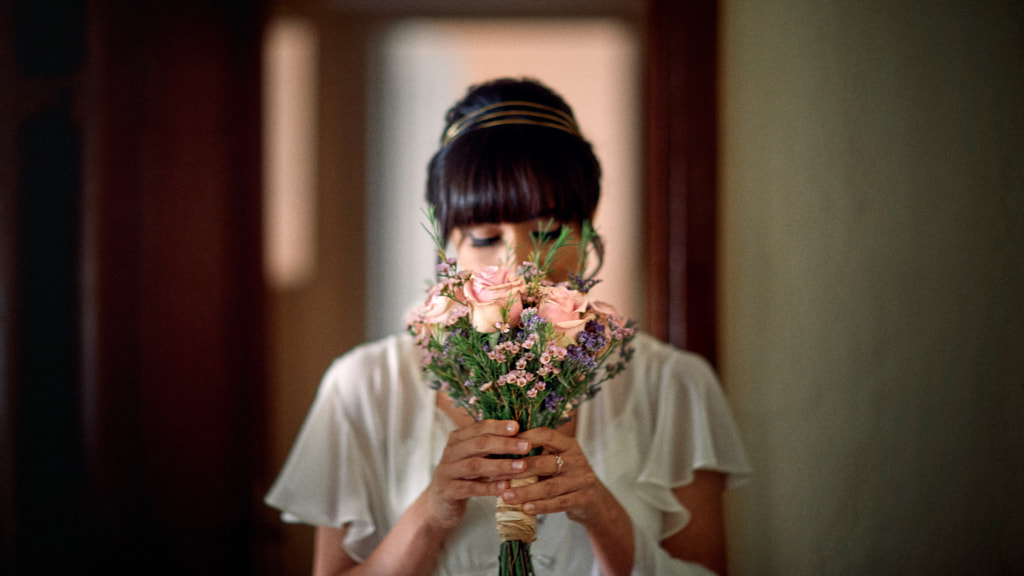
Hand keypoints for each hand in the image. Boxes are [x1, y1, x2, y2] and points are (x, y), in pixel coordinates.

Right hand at [424, 419, 533, 530]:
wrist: (440, 504)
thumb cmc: (464, 477)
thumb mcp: (474, 458)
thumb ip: (490, 447)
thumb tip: (521, 435)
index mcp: (458, 439)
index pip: (479, 427)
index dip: (499, 426)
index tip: (518, 427)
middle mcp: (450, 452)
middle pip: (479, 444)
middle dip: (505, 444)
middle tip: (526, 446)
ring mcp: (447, 471)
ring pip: (475, 465)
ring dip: (500, 465)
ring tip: (521, 466)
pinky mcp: (447, 491)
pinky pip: (469, 488)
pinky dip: (488, 487)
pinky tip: (505, 487)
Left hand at [500, 427, 614, 525]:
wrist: (595, 501)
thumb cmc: (566, 477)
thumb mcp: (557, 460)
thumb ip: (538, 454)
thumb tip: (500, 451)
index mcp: (568, 445)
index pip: (546, 435)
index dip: (525, 438)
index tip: (503, 443)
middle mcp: (576, 460)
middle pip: (544, 463)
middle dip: (518, 470)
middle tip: (496, 475)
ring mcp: (581, 480)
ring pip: (549, 487)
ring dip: (526, 492)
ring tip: (506, 496)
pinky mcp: (583, 499)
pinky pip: (558, 503)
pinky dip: (541, 506)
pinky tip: (525, 508)